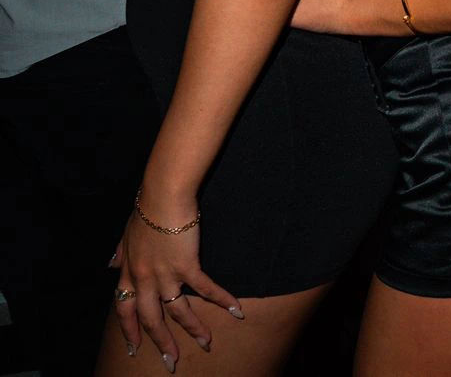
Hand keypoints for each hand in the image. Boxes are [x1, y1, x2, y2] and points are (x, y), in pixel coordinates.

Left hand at [112, 189, 242, 371]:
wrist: (163, 195)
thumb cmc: (146, 208)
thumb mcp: (127, 233)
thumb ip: (119, 252)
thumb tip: (110, 264)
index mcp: (129, 270)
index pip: (125, 307)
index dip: (129, 329)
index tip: (134, 348)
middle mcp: (144, 278)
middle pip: (150, 318)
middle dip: (160, 342)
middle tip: (171, 361)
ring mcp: (165, 274)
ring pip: (177, 310)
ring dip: (193, 329)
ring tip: (206, 343)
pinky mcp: (186, 265)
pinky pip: (204, 288)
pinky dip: (220, 299)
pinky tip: (235, 309)